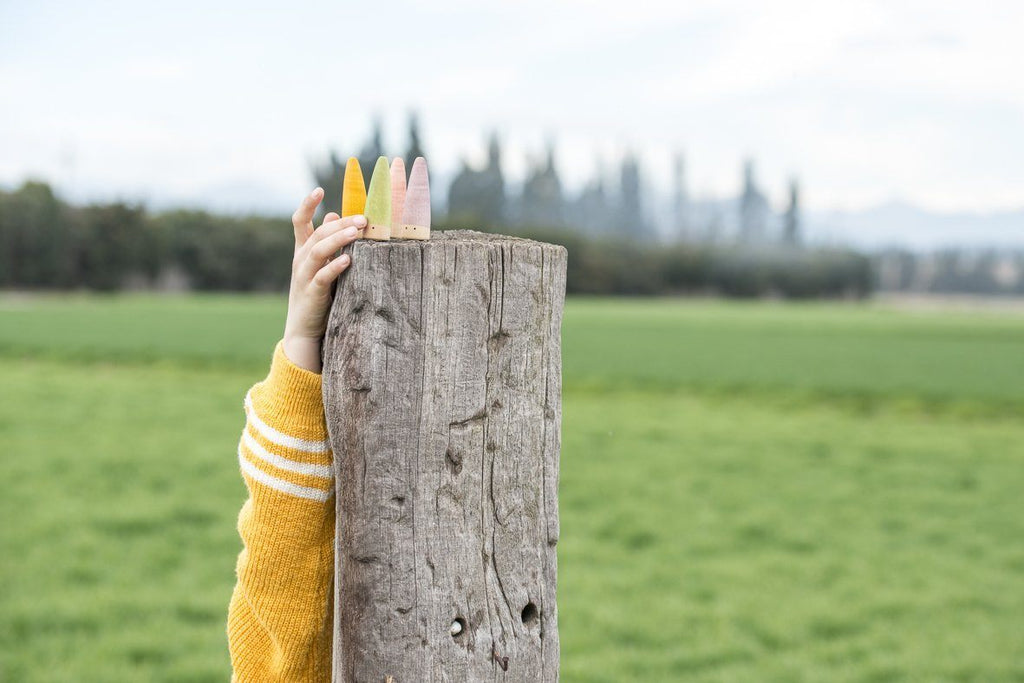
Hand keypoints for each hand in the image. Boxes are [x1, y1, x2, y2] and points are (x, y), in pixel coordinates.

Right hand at [283, 187, 365, 372]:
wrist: (302, 330)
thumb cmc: (317, 295)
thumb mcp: (320, 265)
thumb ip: (328, 242)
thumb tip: (334, 214)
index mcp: (302, 251)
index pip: (300, 222)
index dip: (307, 204)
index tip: (319, 189)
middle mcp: (301, 260)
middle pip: (318, 233)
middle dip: (340, 223)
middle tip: (362, 218)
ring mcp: (304, 276)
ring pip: (319, 251)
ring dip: (338, 239)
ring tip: (357, 232)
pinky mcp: (312, 294)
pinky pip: (322, 276)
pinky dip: (335, 266)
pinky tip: (349, 259)